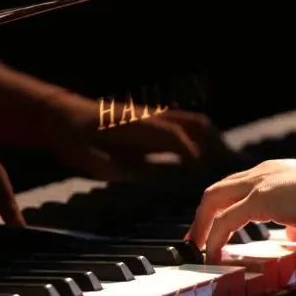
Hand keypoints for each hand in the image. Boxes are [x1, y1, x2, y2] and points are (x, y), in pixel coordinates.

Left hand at [44, 94, 227, 178]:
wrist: (61, 114)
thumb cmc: (73, 139)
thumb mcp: (90, 161)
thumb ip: (118, 170)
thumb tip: (147, 181)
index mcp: (137, 126)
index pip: (175, 136)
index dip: (193, 155)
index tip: (207, 175)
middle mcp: (151, 117)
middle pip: (197, 125)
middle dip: (217, 148)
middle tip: (234, 172)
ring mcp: (154, 116)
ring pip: (197, 123)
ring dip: (216, 143)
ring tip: (231, 166)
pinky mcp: (154, 121)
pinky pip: (189, 126)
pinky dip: (206, 141)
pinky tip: (213, 159)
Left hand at [187, 159, 295, 262]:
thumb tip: (292, 237)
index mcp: (274, 172)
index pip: (237, 186)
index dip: (221, 207)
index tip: (212, 227)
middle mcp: (261, 173)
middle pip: (217, 191)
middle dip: (201, 216)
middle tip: (193, 240)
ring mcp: (258, 183)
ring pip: (213, 202)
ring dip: (201, 227)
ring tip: (196, 250)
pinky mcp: (258, 199)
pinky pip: (224, 222)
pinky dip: (214, 240)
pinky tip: (213, 256)